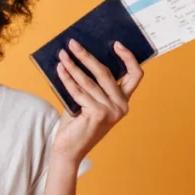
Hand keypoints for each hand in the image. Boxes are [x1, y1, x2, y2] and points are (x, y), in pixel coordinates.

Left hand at [52, 39, 144, 164]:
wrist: (69, 150)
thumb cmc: (76, 124)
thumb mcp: (87, 100)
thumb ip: (89, 83)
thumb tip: (80, 56)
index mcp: (123, 101)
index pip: (135, 75)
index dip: (128, 58)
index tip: (117, 44)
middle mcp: (121, 106)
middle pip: (106, 73)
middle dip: (87, 56)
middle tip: (73, 44)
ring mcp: (111, 111)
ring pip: (89, 81)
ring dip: (73, 65)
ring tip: (62, 55)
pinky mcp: (97, 114)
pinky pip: (79, 91)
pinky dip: (67, 79)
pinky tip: (60, 69)